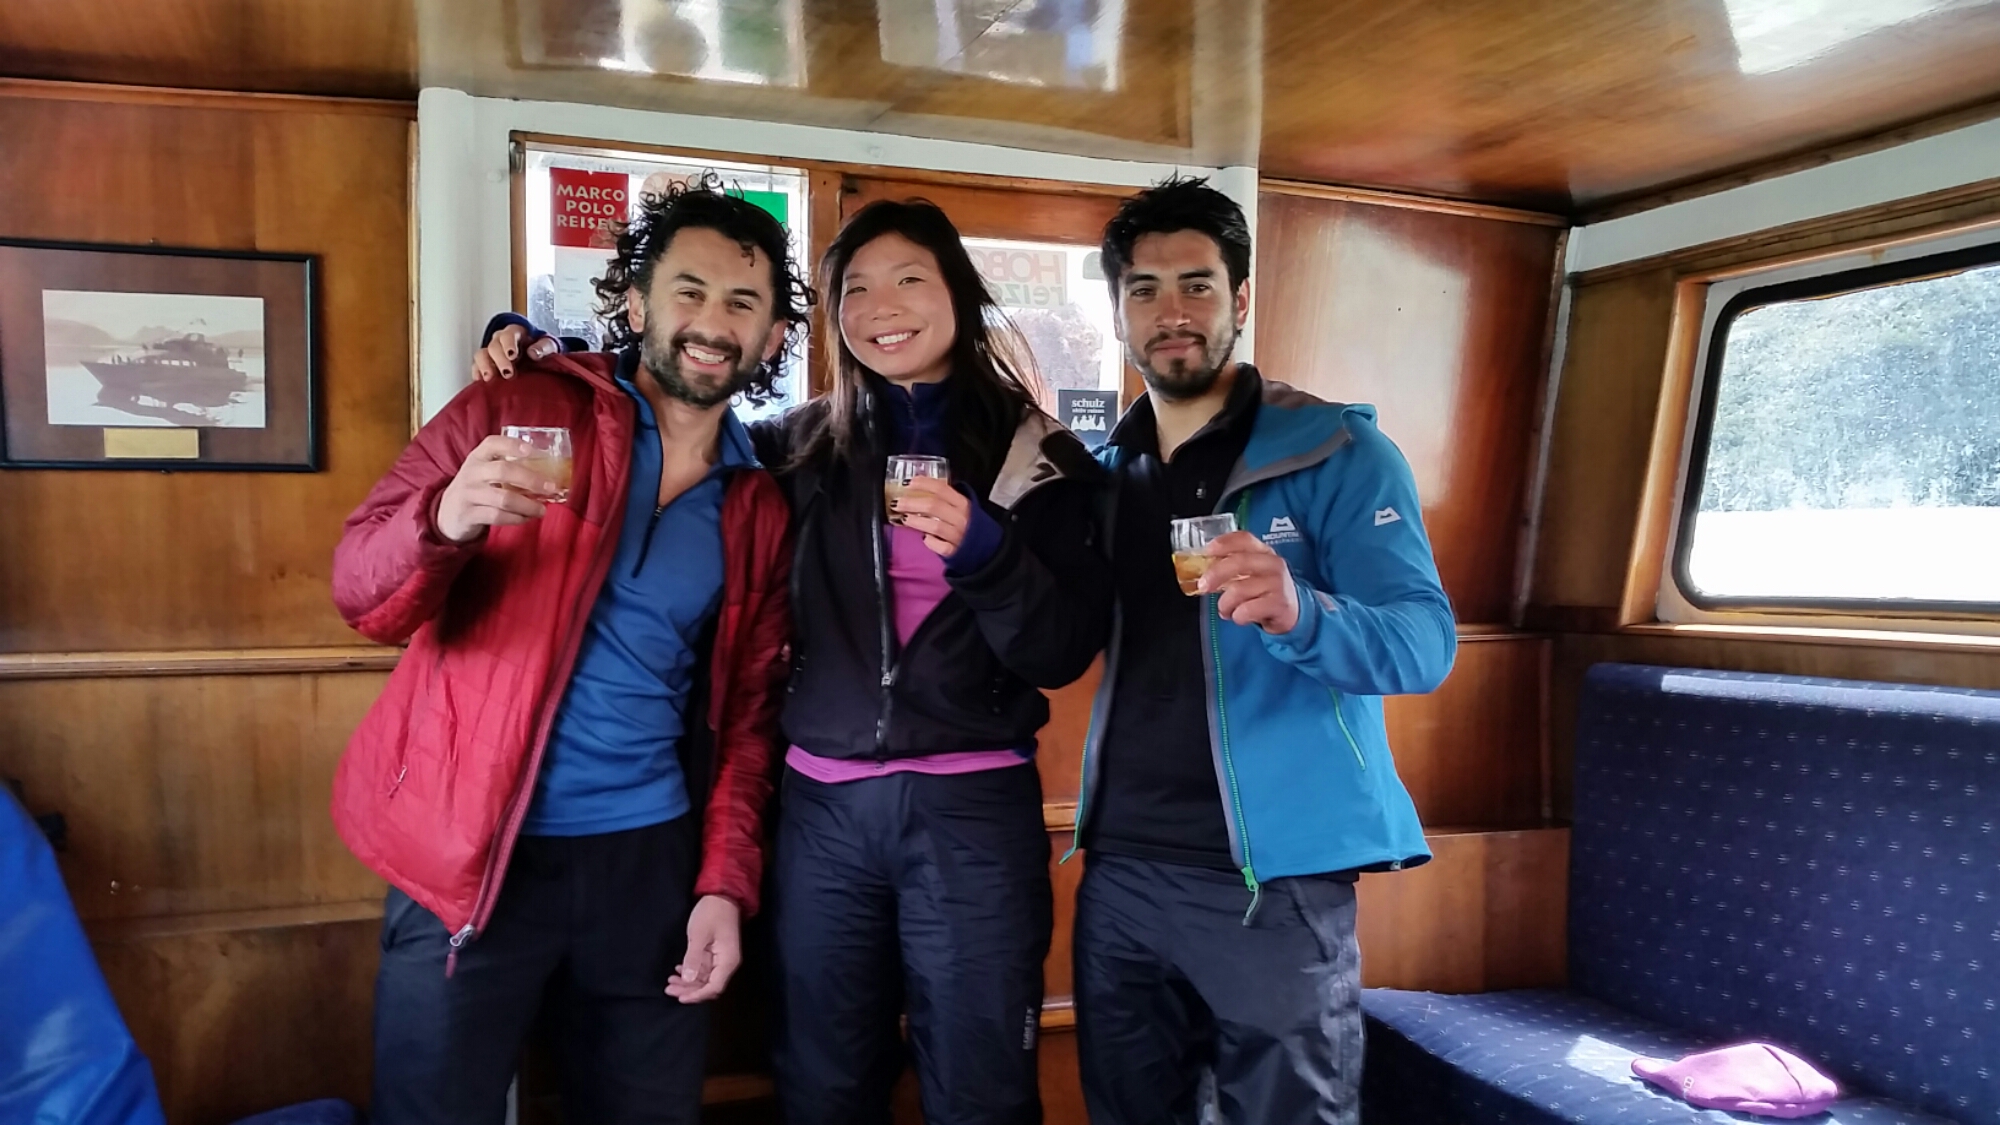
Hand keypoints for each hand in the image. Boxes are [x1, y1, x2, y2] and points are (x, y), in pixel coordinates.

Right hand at [434, 435, 558, 541]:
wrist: (447, 513)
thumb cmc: (476, 488)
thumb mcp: (484, 472)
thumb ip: (507, 468)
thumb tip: (547, 474)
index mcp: (477, 457)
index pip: (492, 444)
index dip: (512, 445)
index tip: (532, 450)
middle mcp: (471, 473)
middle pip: (503, 471)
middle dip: (531, 479)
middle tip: (551, 487)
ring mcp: (469, 494)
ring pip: (504, 498)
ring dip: (528, 505)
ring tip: (542, 509)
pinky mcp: (469, 515)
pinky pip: (497, 516)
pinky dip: (517, 518)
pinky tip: (527, 518)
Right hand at [471, 323, 556, 382]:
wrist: (538, 360)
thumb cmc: (542, 351)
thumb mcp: (548, 346)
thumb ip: (543, 347)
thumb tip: (533, 353)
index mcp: (515, 333)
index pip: (509, 334)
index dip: (509, 344)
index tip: (512, 356)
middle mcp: (500, 340)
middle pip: (494, 346)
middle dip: (500, 360)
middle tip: (508, 373)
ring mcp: (491, 352)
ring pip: (481, 355)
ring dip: (485, 366)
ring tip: (490, 378)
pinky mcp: (486, 364)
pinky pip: (476, 366)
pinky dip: (477, 373)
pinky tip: (480, 381)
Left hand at [666, 895, 741, 1003]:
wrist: (721, 895)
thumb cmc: (711, 913)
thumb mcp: (699, 935)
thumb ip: (693, 959)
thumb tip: (687, 980)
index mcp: (727, 961)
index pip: (714, 987)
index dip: (697, 995)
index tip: (680, 998)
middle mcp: (726, 963)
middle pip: (709, 985)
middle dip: (689, 990)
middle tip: (669, 989)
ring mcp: (721, 958)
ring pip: (704, 979)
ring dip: (688, 982)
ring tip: (670, 981)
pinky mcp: (715, 953)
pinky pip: (703, 969)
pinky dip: (690, 972)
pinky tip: (678, 970)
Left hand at [892, 476, 971, 556]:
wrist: (984, 549)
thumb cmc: (968, 525)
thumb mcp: (961, 508)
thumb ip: (945, 499)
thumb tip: (918, 488)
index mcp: (963, 504)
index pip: (941, 488)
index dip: (923, 484)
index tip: (907, 483)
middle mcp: (961, 518)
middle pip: (934, 506)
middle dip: (912, 503)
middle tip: (897, 502)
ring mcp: (958, 535)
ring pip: (935, 526)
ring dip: (916, 521)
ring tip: (903, 518)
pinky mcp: (954, 551)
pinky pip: (939, 546)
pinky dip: (930, 541)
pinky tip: (923, 538)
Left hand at [1199, 531, 1300, 634]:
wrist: (1293, 613)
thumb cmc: (1265, 592)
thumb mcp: (1252, 574)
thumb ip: (1231, 568)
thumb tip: (1203, 570)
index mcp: (1263, 552)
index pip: (1244, 539)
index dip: (1224, 543)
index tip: (1208, 551)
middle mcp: (1272, 564)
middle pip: (1239, 562)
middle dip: (1216, 574)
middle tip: (1203, 586)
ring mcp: (1277, 583)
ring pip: (1239, 590)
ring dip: (1225, 604)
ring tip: (1226, 610)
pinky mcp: (1279, 603)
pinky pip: (1247, 609)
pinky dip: (1237, 616)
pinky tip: (1240, 616)